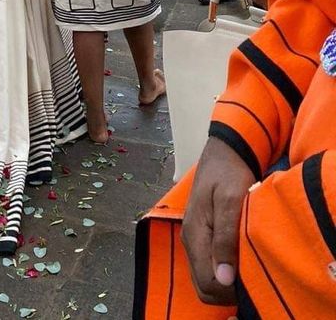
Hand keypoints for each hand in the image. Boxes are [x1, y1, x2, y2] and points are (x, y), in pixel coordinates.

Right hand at [181, 136, 255, 304]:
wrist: (224, 151)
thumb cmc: (229, 173)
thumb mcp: (231, 201)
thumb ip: (225, 238)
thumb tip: (224, 278)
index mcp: (195, 233)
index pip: (207, 282)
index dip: (230, 291)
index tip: (253, 284)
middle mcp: (190, 240)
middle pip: (203, 286)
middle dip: (227, 292)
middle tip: (253, 281)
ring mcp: (194, 238)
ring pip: (205, 278)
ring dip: (226, 283)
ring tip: (248, 271)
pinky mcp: (202, 235)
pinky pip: (209, 266)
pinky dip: (224, 272)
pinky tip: (241, 262)